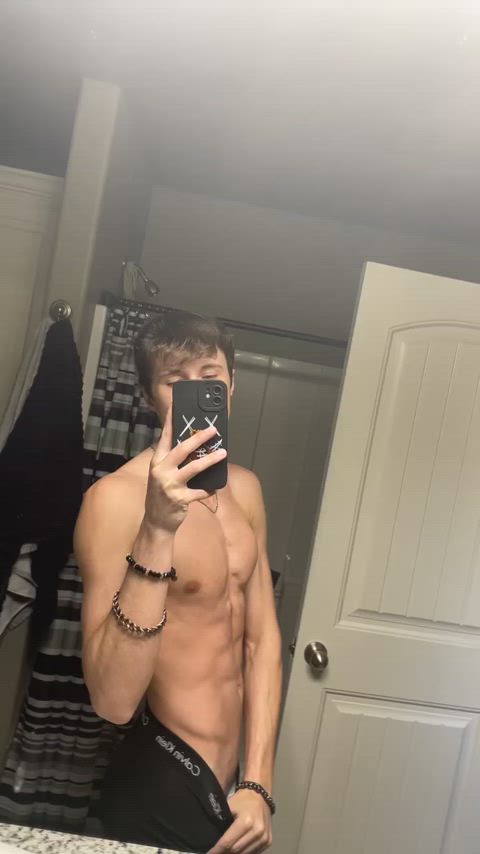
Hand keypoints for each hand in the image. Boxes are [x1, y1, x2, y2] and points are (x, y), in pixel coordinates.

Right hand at [144, 403, 226, 532]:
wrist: (156, 522)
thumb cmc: (161, 495)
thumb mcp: (161, 475)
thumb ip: (172, 461)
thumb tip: (193, 446)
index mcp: (156, 462)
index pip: (164, 437)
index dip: (170, 422)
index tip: (176, 406)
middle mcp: (161, 471)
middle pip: (182, 449)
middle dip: (199, 437)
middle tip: (213, 430)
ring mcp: (170, 485)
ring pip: (194, 467)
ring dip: (210, 460)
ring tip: (223, 453)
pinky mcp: (180, 498)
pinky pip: (200, 491)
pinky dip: (209, 489)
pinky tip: (214, 487)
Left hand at [208, 789, 271, 853]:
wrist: (260, 794)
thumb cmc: (242, 800)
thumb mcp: (229, 807)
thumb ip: (222, 824)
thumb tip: (213, 841)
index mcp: (246, 822)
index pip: (227, 843)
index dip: (216, 851)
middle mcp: (257, 831)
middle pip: (236, 851)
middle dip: (224, 853)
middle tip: (215, 853)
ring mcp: (264, 838)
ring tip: (225, 852)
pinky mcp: (268, 841)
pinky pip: (253, 853)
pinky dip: (244, 853)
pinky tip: (236, 850)